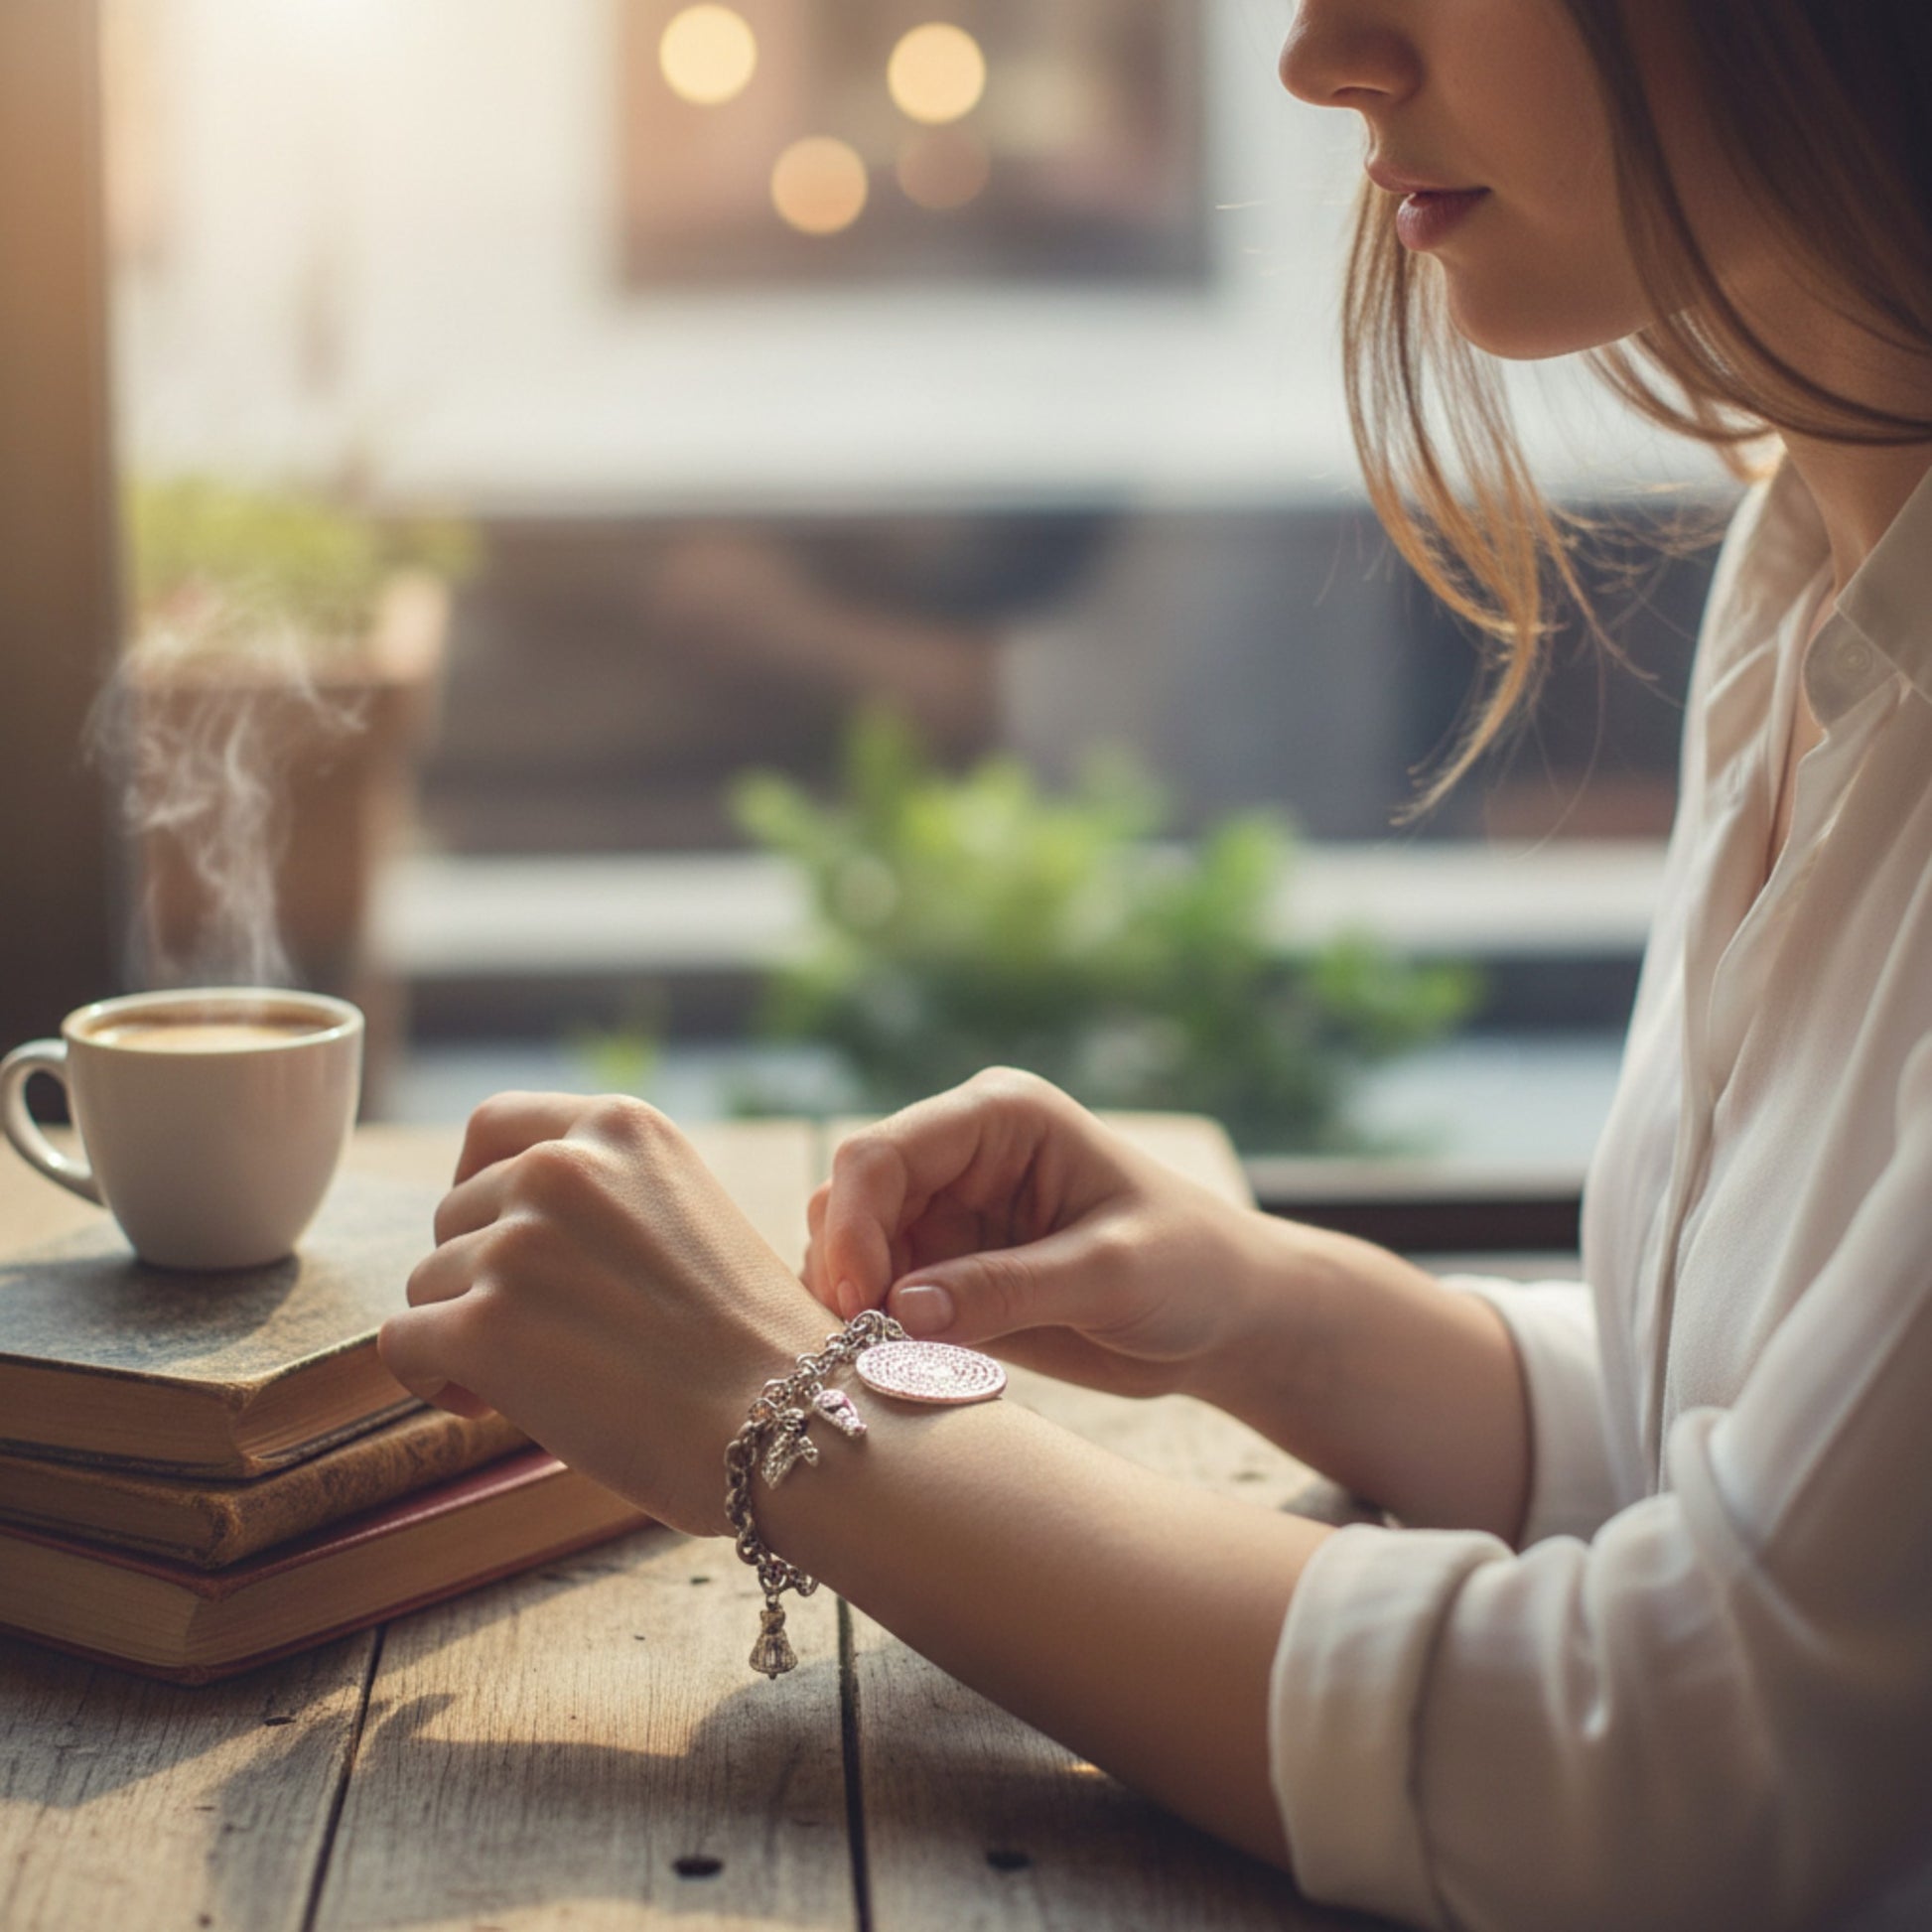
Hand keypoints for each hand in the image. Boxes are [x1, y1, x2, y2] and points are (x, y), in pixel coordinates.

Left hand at [378, 1093, 828, 1534]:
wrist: (790, 1420)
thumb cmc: (752, 1341)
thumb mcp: (686, 1214)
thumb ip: (604, 1198)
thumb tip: (499, 1229)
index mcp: (620, 1128)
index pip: (493, 1127)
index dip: (479, 1187)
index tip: (495, 1238)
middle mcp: (561, 1166)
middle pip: (455, 1215)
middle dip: (475, 1275)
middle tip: (531, 1337)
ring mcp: (517, 1244)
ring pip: (427, 1283)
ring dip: (461, 1331)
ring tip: (530, 1379)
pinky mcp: (482, 1326)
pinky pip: (403, 1346)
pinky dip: (429, 1379)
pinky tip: (485, 1404)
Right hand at [803, 1068, 1282, 1399]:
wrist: (1227, 1317)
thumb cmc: (1191, 1269)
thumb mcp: (1111, 1275)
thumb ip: (1007, 1289)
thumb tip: (899, 1310)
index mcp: (1001, 1118)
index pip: (883, 1153)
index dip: (854, 1227)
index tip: (864, 1305)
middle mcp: (961, 1155)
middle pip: (849, 1198)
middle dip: (844, 1268)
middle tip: (868, 1345)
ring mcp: (948, 1212)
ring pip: (846, 1247)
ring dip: (851, 1302)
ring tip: (891, 1359)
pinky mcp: (945, 1269)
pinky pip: (873, 1292)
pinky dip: (870, 1328)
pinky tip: (904, 1364)